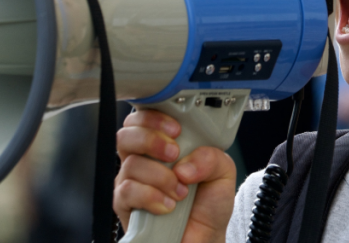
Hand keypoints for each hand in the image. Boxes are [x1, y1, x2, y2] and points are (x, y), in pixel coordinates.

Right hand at [114, 109, 236, 242]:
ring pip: (130, 164)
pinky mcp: (125, 206)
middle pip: (126, 135)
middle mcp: (143, 160)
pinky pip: (127, 192)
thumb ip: (211, 157)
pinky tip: (168, 206)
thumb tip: (184, 164)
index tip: (176, 129)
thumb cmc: (208, 205)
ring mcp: (131, 182)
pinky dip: (151, 197)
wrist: (205, 238)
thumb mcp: (223, 172)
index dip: (154, 118)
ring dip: (160, 176)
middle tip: (174, 154)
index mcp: (162, 145)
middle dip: (151, 140)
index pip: (143, 119)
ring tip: (180, 192)